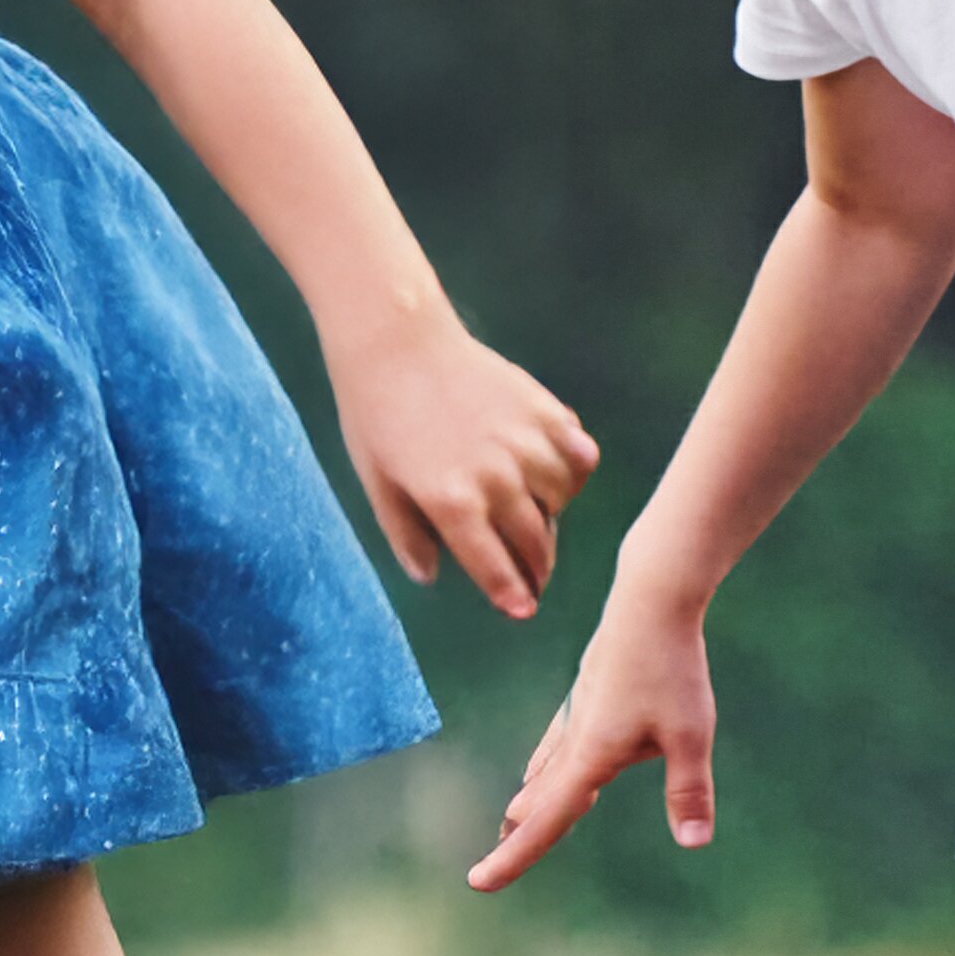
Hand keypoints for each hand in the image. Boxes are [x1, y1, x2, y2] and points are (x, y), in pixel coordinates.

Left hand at [334, 314, 601, 616]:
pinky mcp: (549, 413)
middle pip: (534, 543)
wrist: (398, 344)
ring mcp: (528, 444)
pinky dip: (569, 474)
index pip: (493, 566)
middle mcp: (498, 479)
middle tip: (532, 580)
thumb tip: (431, 576)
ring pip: (560, 503)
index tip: (523, 611)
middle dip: (535, 569)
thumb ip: (407, 535)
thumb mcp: (377, 484)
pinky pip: (578, 459)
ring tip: (530, 520)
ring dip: (549, 518)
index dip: (511, 594)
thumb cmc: (375, 416)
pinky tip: (550, 477)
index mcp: (452, 502)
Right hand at [467, 589, 714, 889]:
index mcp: (589, 757)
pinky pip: (555, 745)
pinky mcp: (583, 699)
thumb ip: (688, 790)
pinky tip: (537, 767)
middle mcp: (573, 742)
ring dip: (530, 802)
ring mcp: (574, 718)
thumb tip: (694, 844)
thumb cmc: (671, 668)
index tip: (477, 884)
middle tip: (489, 872)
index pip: (546, 820)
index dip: (514, 857)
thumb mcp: (691, 734)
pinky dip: (543, 768)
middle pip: (538, 800)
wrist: (648, 603)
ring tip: (511, 822)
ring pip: (543, 771)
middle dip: (518, 836)